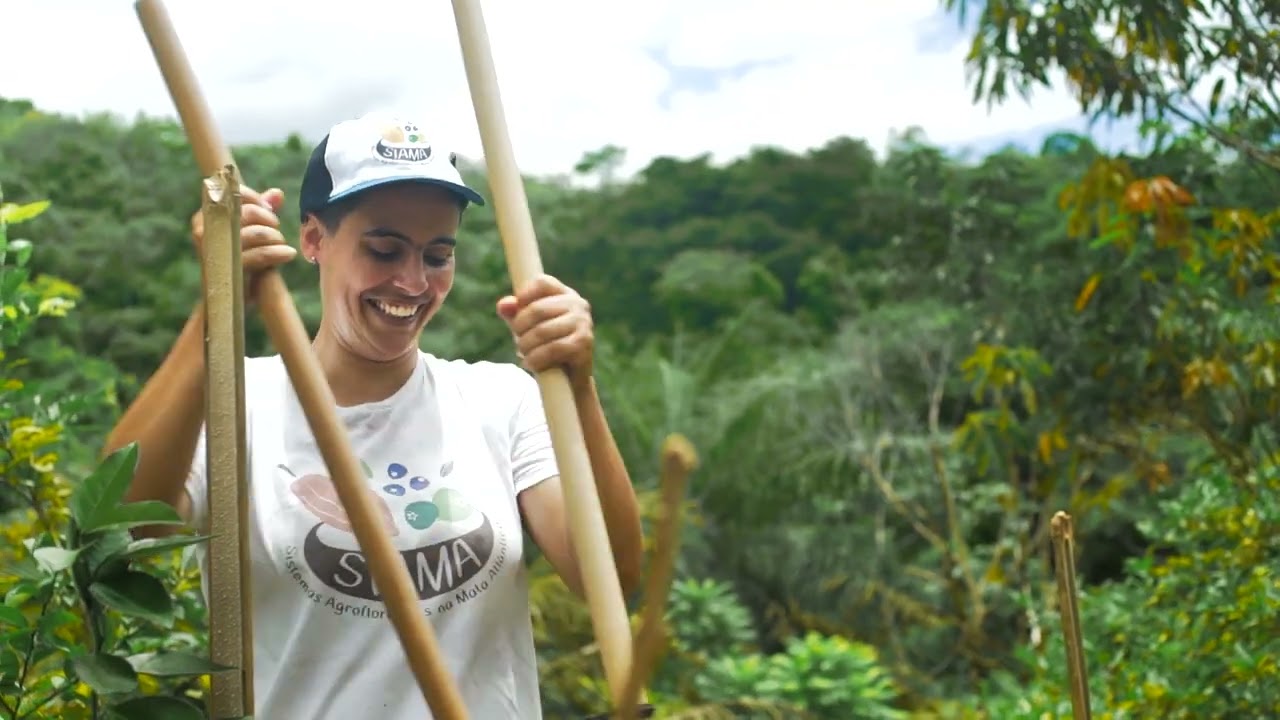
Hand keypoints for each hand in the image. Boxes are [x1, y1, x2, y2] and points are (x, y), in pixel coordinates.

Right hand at [189, 186, 296, 303]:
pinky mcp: (230, 267)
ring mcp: (216, 250)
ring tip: (282, 244)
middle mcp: (204, 231)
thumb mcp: (249, 233)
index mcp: (204, 217)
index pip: (232, 195)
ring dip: (275, 237)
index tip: (269, 209)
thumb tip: (277, 194)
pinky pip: (260, 254)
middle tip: (277, 229)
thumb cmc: (238, 261)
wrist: (228, 299)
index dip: (255, 199)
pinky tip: (288, 254)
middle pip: (247, 213)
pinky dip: (278, 253)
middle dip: (269, 219)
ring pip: (255, 233)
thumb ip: (261, 211)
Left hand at [496, 274, 594, 390]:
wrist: (569, 376)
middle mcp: (578, 304)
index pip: (541, 283)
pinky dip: (536, 359)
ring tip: (524, 354)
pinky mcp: (584, 343)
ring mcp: (583, 322)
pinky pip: (552, 349)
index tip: (516, 315)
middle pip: (537, 309)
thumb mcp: (526, 326)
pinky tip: (531, 363)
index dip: (523, 296)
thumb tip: (504, 305)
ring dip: (526, 346)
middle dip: (520, 329)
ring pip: (542, 331)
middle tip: (518, 342)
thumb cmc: (546, 344)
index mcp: (564, 294)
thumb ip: (513, 312)